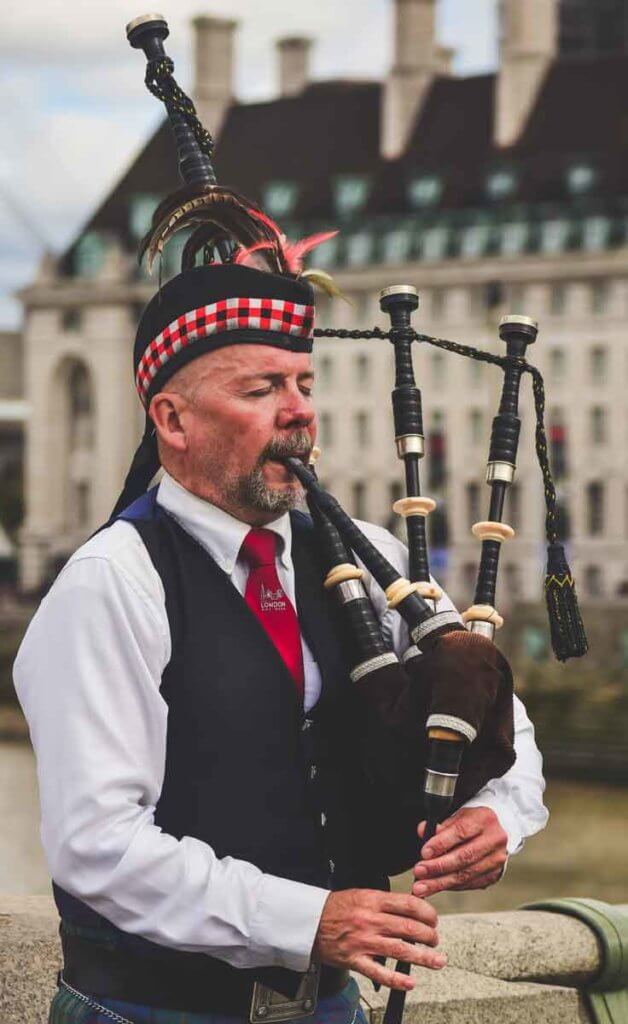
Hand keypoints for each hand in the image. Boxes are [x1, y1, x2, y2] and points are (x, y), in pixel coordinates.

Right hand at [312, 888, 445, 990]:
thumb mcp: (361, 894)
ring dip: (423, 957)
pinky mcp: (355, 960)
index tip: (433, 920)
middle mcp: (370, 920)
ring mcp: (363, 941)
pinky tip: (410, 982)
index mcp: (372, 900)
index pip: (408, 904)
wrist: (309, 921)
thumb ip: (385, 902)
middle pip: (408, 928)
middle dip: (429, 936)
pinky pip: (379, 972)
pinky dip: (397, 979)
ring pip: (399, 950)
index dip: (427, 913)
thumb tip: (412, 908)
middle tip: (435, 940)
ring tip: (437, 961)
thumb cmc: (336, 907)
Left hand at [412, 807, 507, 896]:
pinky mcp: (494, 875)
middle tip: (419, 873)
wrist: (494, 832)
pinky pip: (470, 884)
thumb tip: (423, 831)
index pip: (461, 832)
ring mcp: (497, 859)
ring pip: (466, 875)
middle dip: (438, 867)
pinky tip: (437, 887)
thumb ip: (440, 826)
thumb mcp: (457, 816)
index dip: (441, 844)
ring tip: (423, 887)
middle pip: (464, 857)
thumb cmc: (471, 823)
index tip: (424, 853)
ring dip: (441, 882)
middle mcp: (495, 839)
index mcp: (484, 819)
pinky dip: (451, 886)